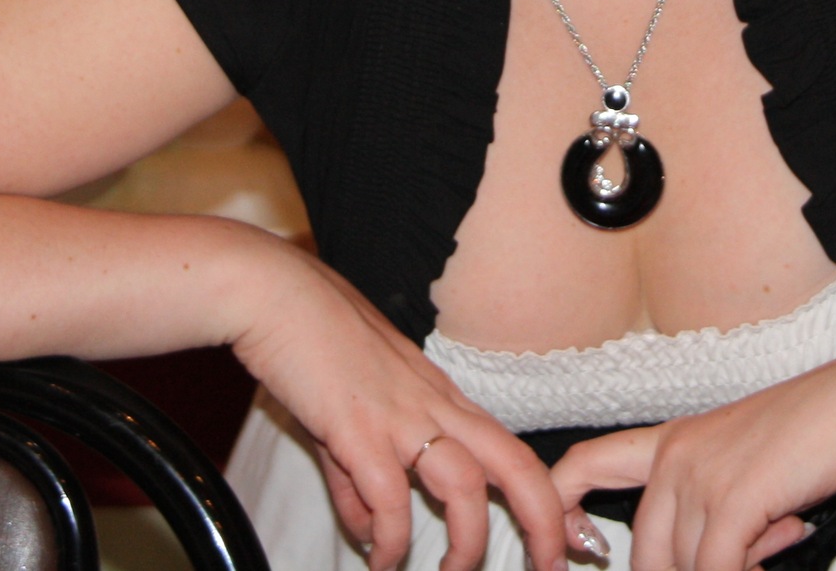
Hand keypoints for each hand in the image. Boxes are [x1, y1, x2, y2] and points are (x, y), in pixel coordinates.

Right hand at [228, 240, 566, 570]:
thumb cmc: (313, 338)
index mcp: (441, 396)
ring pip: (465, 483)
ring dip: (467, 540)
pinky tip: (382, 558)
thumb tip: (370, 531)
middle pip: (514, 462)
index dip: (543, 494)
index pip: (511, 449)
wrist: (273, 292)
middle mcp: (432, 403)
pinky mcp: (356, 425)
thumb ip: (361, 478)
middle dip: (543, 518)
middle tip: (552, 565)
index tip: (561, 535)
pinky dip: (392, 537)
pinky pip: (390, 497)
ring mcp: (398, 413)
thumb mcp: (351, 412)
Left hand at [549, 348, 835, 570]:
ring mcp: (701, 475)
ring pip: (682, 566)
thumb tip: (709, 564)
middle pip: (643, 552)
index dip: (561, 510)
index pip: (581, 465)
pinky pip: (715, 568)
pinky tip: (785, 538)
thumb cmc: (817, 432)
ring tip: (782, 533)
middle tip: (746, 555)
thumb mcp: (745, 462)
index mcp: (670, 440)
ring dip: (735, 567)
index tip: (586, 548)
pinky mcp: (735, 497)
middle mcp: (675, 455)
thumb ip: (714, 508)